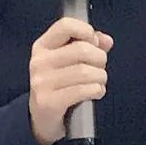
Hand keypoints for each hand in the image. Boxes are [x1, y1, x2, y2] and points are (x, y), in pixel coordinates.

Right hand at [28, 17, 113, 144]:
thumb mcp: (69, 61)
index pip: (65, 25)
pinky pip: (83, 90)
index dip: (86, 31)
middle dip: (100, 59)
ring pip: (85, 71)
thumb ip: (89, 46)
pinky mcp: (49, 102)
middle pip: (82, 49)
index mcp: (42, 46)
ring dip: (100, 77)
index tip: (94, 42)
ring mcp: (42, 83)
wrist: (42, 118)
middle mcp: (39, 62)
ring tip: (99, 82)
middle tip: (100, 68)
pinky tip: (96, 92)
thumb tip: (106, 40)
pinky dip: (97, 90)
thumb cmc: (60, 85)